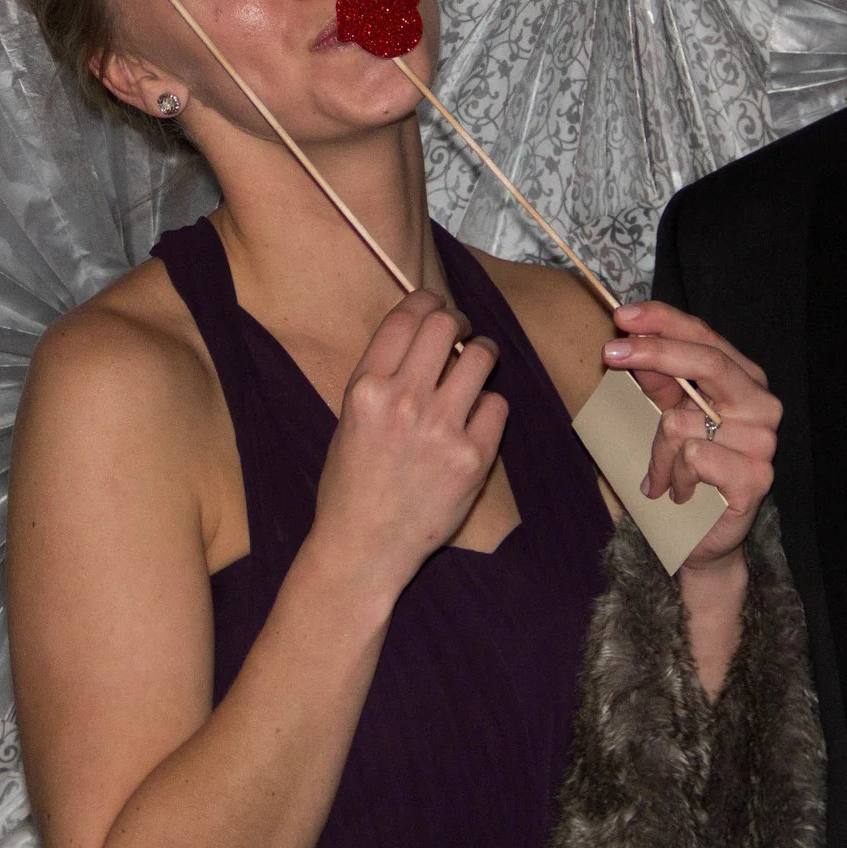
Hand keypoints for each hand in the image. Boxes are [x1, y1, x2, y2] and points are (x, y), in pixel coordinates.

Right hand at [313, 291, 508, 595]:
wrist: (364, 547)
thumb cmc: (351, 484)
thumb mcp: (349, 418)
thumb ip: (381, 375)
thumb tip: (419, 333)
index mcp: (367, 388)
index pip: (405, 318)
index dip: (425, 300)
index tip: (435, 304)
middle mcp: (403, 402)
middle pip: (446, 324)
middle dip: (459, 321)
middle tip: (462, 332)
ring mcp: (441, 430)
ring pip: (482, 358)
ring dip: (482, 355)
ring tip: (477, 367)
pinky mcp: (472, 459)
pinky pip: (497, 405)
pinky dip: (489, 406)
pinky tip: (475, 419)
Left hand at [602, 302, 780, 569]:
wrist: (700, 537)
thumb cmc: (682, 470)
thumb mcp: (662, 415)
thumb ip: (655, 378)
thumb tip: (632, 337)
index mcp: (743, 380)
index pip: (706, 336)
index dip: (664, 321)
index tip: (621, 315)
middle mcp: (762, 405)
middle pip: (708, 362)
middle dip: (653, 353)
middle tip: (608, 354)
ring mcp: (764, 442)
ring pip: (683, 422)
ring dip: (656, 453)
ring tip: (660, 477)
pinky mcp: (756, 478)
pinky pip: (693, 457)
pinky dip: (672, 476)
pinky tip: (680, 494)